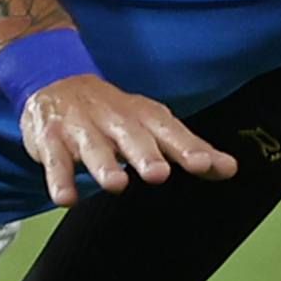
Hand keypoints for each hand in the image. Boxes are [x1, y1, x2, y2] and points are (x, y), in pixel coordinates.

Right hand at [16, 71, 237, 210]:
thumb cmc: (114, 114)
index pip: (168, 130)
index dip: (187, 147)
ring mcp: (80, 127)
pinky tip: (67, 198)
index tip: (206, 165)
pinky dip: (59, 179)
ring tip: (116, 184)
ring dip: (103, 165)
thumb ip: (187, 148)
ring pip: (92, 146)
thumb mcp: (151, 125)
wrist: (55, 81)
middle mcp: (113, 118)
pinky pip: (54, 159)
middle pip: (130, 135)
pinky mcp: (50, 139)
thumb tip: (229, 169)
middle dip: (144, 154)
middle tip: (159, 174)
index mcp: (142, 115)